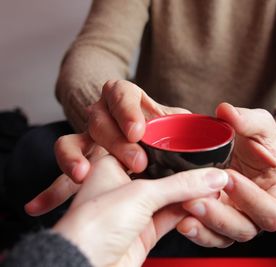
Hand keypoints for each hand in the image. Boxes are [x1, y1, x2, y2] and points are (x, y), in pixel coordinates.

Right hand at [25, 80, 189, 215]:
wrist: (131, 126)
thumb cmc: (156, 123)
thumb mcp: (171, 118)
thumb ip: (185, 123)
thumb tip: (211, 130)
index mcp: (125, 98)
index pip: (121, 94)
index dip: (127, 111)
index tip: (138, 131)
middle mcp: (102, 114)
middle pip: (99, 120)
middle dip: (114, 141)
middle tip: (137, 162)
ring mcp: (88, 137)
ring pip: (72, 140)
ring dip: (76, 158)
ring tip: (83, 176)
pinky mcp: (80, 159)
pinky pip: (63, 172)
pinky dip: (52, 188)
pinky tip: (40, 204)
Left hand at [53, 155, 228, 266]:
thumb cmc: (91, 227)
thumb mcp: (141, 194)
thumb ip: (181, 184)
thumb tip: (211, 177)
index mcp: (110, 164)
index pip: (145, 148)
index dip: (170, 145)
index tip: (194, 143)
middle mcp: (121, 186)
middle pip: (161, 174)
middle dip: (185, 173)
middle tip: (210, 168)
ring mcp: (133, 211)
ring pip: (168, 197)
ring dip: (190, 194)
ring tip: (214, 186)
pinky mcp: (143, 233)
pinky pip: (171, 217)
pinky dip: (187, 213)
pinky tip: (203, 206)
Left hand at [176, 103, 275, 246]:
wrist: (249, 152)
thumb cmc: (261, 141)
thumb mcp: (261, 126)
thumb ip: (249, 120)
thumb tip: (226, 111)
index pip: (272, 211)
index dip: (251, 199)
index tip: (228, 176)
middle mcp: (259, 214)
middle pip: (245, 229)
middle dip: (219, 217)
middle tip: (195, 199)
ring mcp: (237, 220)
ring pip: (223, 237)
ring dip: (202, 227)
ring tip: (181, 208)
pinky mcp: (217, 222)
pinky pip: (207, 234)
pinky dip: (193, 229)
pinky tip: (177, 217)